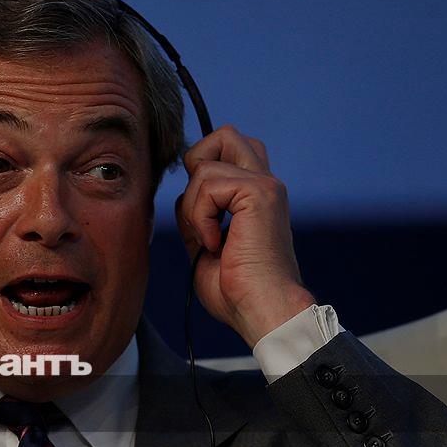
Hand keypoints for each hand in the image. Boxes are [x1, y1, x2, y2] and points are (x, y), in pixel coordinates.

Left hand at [175, 125, 313, 347]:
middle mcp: (264, 184)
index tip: (199, 213)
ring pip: (203, 164)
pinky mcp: (259, 193)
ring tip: (210, 240)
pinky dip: (201, 217)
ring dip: (193, 206)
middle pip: (225, 134)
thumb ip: (197, 215)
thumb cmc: (237, 292)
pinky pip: (207, 184)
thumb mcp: (205, 246)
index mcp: (255, 196)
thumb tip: (181, 195)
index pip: (230, 150)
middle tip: (201, 209)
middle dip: (196, 165)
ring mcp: (265, 185)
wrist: (262, 311)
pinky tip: (217, 244)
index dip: (204, 167)